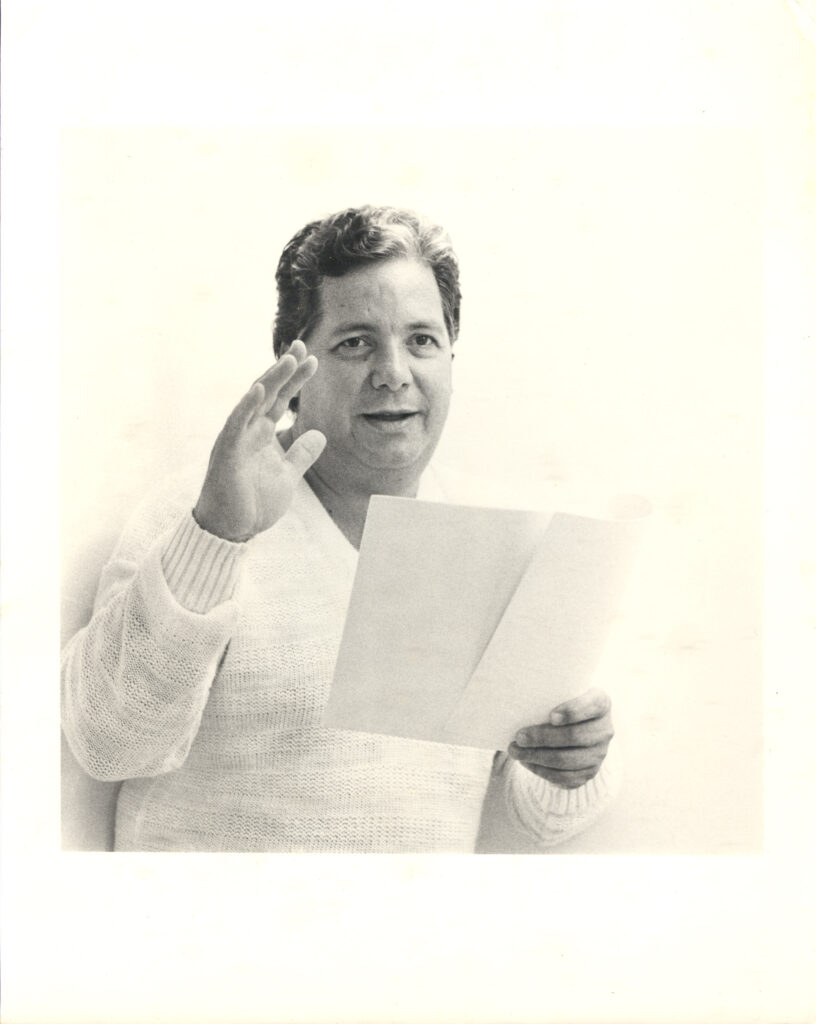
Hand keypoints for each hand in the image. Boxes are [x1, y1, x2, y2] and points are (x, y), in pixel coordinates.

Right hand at [194, 340, 325, 541]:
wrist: (231, 530)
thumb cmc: (253, 503)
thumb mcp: (288, 476)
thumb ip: (301, 454)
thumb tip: (319, 435)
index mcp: (262, 434)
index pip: (280, 399)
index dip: (294, 379)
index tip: (311, 359)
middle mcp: (248, 431)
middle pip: (268, 393)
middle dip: (284, 370)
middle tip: (302, 347)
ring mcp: (236, 440)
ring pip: (253, 403)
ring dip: (270, 380)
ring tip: (288, 360)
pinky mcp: (226, 454)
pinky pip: (236, 426)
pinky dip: (246, 407)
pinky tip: (259, 390)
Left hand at [507, 688, 613, 789]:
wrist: (576, 726)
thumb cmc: (562, 703)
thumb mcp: (561, 693)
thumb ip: (549, 695)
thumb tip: (520, 705)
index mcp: (601, 703)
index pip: (592, 705)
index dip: (573, 712)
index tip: (551, 716)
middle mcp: (604, 730)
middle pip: (574, 737)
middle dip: (542, 738)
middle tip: (519, 737)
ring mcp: (599, 754)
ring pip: (567, 761)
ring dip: (537, 757)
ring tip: (516, 752)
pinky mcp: (590, 772)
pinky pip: (566, 778)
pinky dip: (543, 771)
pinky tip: (527, 763)